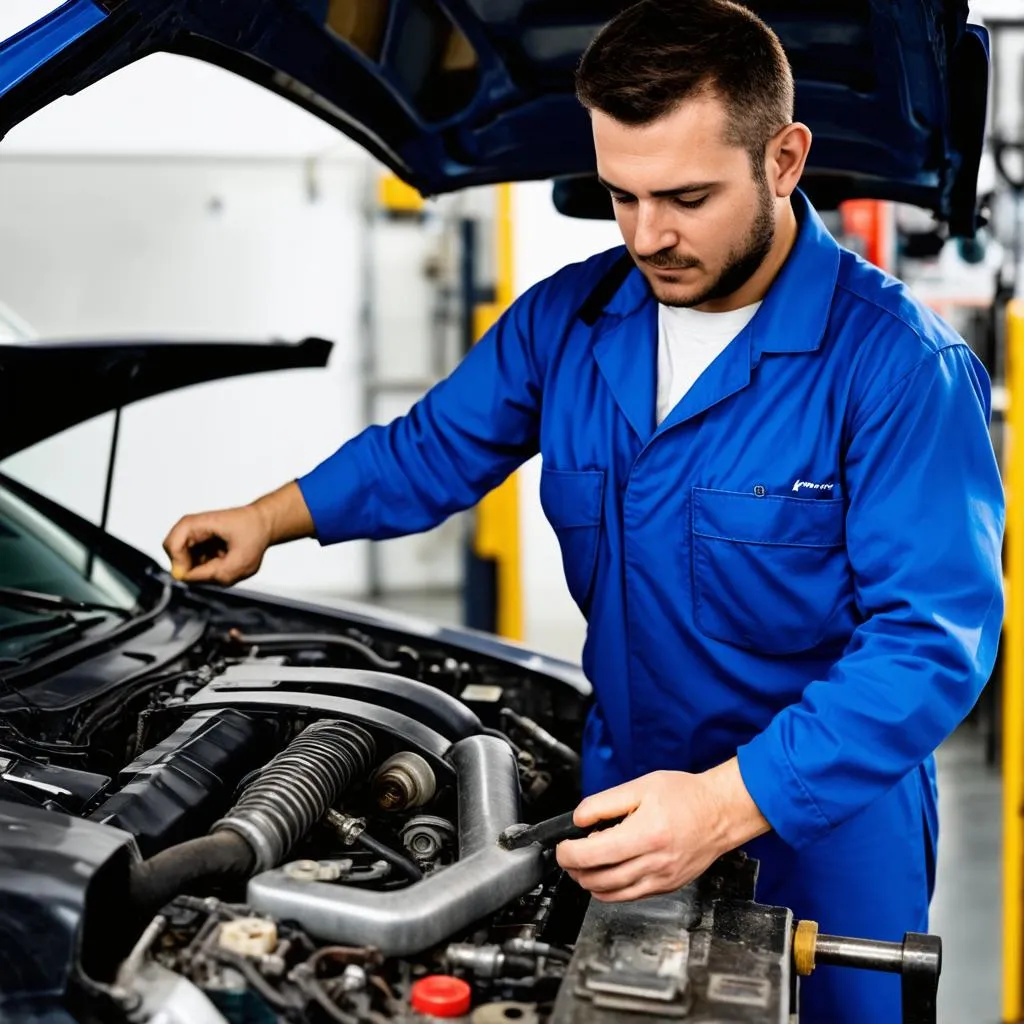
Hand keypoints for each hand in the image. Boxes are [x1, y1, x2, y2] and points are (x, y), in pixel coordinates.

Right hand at [162, 504, 272, 585]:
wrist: (263, 524)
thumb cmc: (254, 534)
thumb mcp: (241, 561)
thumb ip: (214, 573)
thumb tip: (187, 578)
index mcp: (197, 523)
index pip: (171, 545)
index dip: (181, 564)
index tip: (199, 573)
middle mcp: (190, 528)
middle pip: (175, 556)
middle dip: (195, 570)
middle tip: (220, 567)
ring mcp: (193, 538)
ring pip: (185, 564)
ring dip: (204, 570)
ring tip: (226, 560)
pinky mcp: (198, 547)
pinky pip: (194, 566)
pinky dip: (208, 569)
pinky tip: (224, 560)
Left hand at [555, 759, 769, 902]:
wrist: (720, 812)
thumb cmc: (685, 796)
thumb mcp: (640, 786)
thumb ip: (604, 803)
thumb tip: (578, 819)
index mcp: (645, 835)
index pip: (593, 855)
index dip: (568, 853)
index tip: (562, 846)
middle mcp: (654, 863)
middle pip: (598, 880)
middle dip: (575, 869)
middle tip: (569, 854)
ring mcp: (661, 879)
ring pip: (611, 894)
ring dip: (589, 882)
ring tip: (584, 864)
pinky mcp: (666, 887)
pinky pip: (629, 897)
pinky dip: (610, 890)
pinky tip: (606, 874)